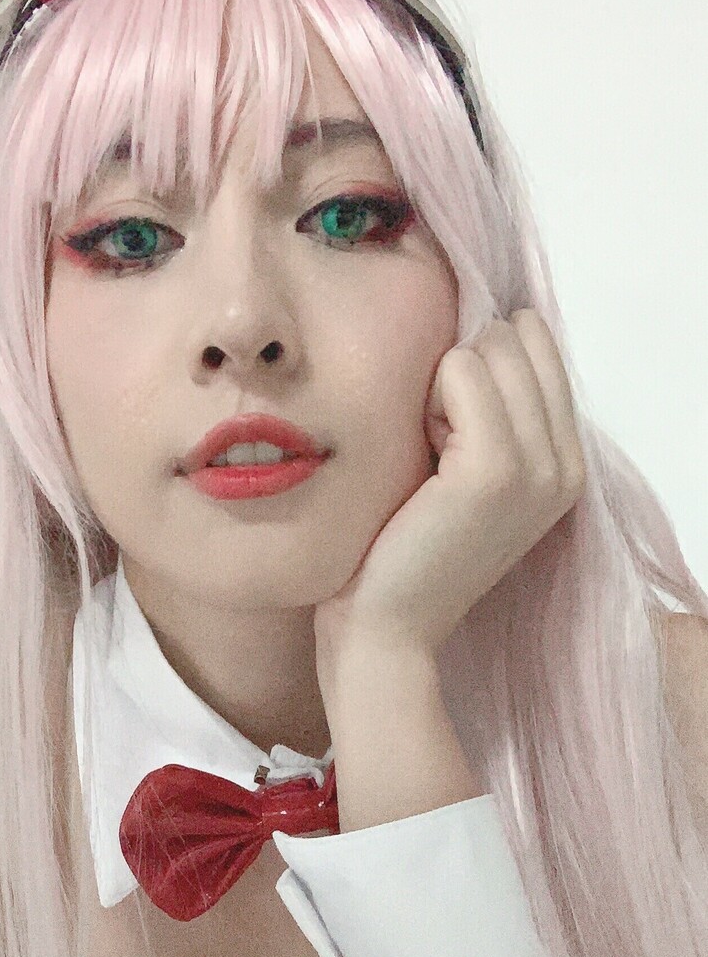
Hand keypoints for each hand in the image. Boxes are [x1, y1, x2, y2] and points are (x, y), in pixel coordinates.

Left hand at [313, 310, 586, 671]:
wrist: (388, 628)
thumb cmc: (408, 549)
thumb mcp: (470, 473)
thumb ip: (497, 412)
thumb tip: (483, 328)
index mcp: (569, 464)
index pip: (539, 347)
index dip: (481, 371)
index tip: (452, 436)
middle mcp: (568, 464)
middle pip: (516, 339)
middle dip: (462, 373)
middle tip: (435, 449)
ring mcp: (538, 466)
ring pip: (489, 349)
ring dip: (441, 387)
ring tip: (429, 455)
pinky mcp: (495, 467)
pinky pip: (459, 369)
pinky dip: (428, 400)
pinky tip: (420, 455)